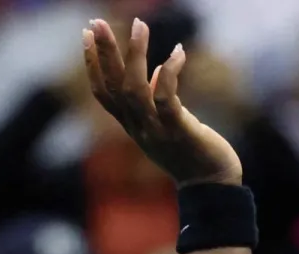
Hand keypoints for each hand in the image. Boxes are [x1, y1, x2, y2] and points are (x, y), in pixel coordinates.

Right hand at [84, 18, 241, 186]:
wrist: (212, 187)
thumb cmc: (193, 153)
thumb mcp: (170, 126)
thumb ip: (159, 101)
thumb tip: (158, 72)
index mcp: (133, 126)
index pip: (104, 94)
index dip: (92, 65)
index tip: (86, 36)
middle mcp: (139, 128)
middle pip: (114, 87)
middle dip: (104, 53)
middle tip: (95, 22)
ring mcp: (157, 131)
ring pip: (135, 89)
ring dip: (135, 55)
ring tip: (138, 25)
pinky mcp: (179, 131)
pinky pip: (167, 98)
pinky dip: (170, 72)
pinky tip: (178, 52)